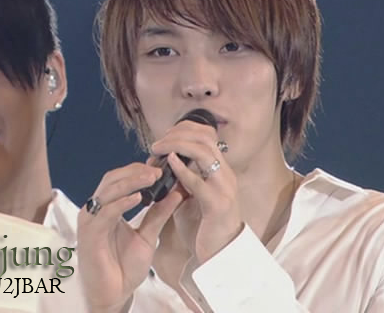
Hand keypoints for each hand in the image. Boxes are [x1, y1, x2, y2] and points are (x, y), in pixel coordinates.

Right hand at [77, 163, 183, 312]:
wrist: (115, 294)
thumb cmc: (125, 267)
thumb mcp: (148, 236)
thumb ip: (159, 214)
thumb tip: (176, 193)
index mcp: (107, 208)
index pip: (119, 179)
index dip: (138, 171)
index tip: (161, 168)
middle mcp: (96, 211)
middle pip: (112, 179)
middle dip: (135, 172)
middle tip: (158, 170)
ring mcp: (90, 221)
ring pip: (108, 191)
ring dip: (130, 182)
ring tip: (151, 178)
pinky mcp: (89, 234)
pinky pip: (105, 212)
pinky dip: (121, 203)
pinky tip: (138, 198)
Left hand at [150, 120, 243, 264]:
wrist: (221, 254)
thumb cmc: (204, 226)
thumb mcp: (192, 195)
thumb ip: (182, 178)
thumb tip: (161, 162)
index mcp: (220, 170)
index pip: (208, 135)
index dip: (185, 128)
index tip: (165, 135)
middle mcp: (225, 175)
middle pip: (206, 138)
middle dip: (179, 133)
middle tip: (158, 142)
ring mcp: (224, 189)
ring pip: (204, 152)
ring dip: (177, 145)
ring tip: (159, 148)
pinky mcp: (217, 205)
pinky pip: (200, 182)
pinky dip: (182, 168)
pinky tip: (169, 162)